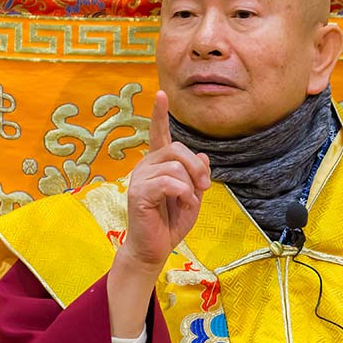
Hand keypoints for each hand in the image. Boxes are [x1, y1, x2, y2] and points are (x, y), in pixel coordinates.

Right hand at [107, 91, 210, 336]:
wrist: (154, 248)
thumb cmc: (170, 223)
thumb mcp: (192, 197)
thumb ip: (197, 176)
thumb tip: (203, 156)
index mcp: (158, 165)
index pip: (158, 134)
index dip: (159, 114)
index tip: (161, 93)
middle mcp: (146, 166)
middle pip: (177, 149)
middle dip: (197, 167)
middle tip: (204, 187)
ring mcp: (139, 178)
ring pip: (175, 166)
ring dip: (190, 185)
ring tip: (188, 200)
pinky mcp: (138, 192)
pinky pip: (168, 182)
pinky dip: (182, 193)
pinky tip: (181, 203)